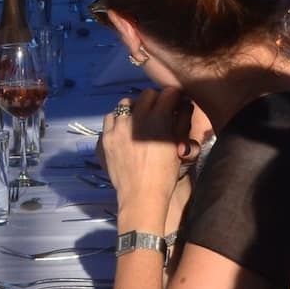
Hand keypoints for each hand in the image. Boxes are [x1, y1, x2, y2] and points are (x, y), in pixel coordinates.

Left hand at [101, 88, 193, 216]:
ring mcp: (118, 127)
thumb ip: (180, 125)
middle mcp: (137, 118)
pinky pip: (110, 118)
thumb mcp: (179, 148)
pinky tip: (122, 128)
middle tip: (158, 109)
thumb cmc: (165, 175)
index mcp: (159, 120)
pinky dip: (117, 120)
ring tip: (138, 118)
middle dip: (155, 99)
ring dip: (134, 107)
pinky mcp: (106, 137)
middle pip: (146, 95)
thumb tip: (183, 108)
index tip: (175, 101)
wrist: (141, 195)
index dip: (174, 96)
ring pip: (125, 103)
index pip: (168, 93)